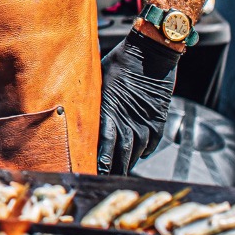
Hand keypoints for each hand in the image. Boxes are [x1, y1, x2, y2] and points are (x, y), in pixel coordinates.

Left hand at [97, 30, 178, 173]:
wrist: (150, 55)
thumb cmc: (118, 63)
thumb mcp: (96, 81)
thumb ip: (90, 103)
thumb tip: (76, 115)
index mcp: (111, 114)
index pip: (104, 149)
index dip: (98, 165)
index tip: (89, 174)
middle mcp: (130, 125)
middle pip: (120, 158)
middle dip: (111, 171)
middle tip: (101, 180)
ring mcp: (146, 126)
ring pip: (134, 155)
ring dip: (125, 164)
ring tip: (115, 174)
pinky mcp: (158, 124)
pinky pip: (149, 147)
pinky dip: (140, 152)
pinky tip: (133, 155)